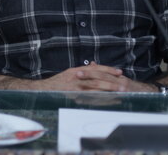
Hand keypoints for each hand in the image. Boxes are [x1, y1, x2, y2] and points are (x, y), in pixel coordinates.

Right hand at [34, 63, 154, 91]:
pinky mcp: (74, 95)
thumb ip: (81, 71)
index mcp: (76, 70)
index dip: (108, 69)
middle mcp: (76, 76)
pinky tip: (108, 100)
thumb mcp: (69, 74)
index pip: (95, 68)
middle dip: (112, 80)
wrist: (43, 90)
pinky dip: (100, 99)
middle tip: (124, 83)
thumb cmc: (56, 83)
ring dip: (109, 89)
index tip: (119, 72)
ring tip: (120, 92)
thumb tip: (93, 66)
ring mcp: (75, 86)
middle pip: (97, 77)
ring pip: (96, 87)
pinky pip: (89, 97)